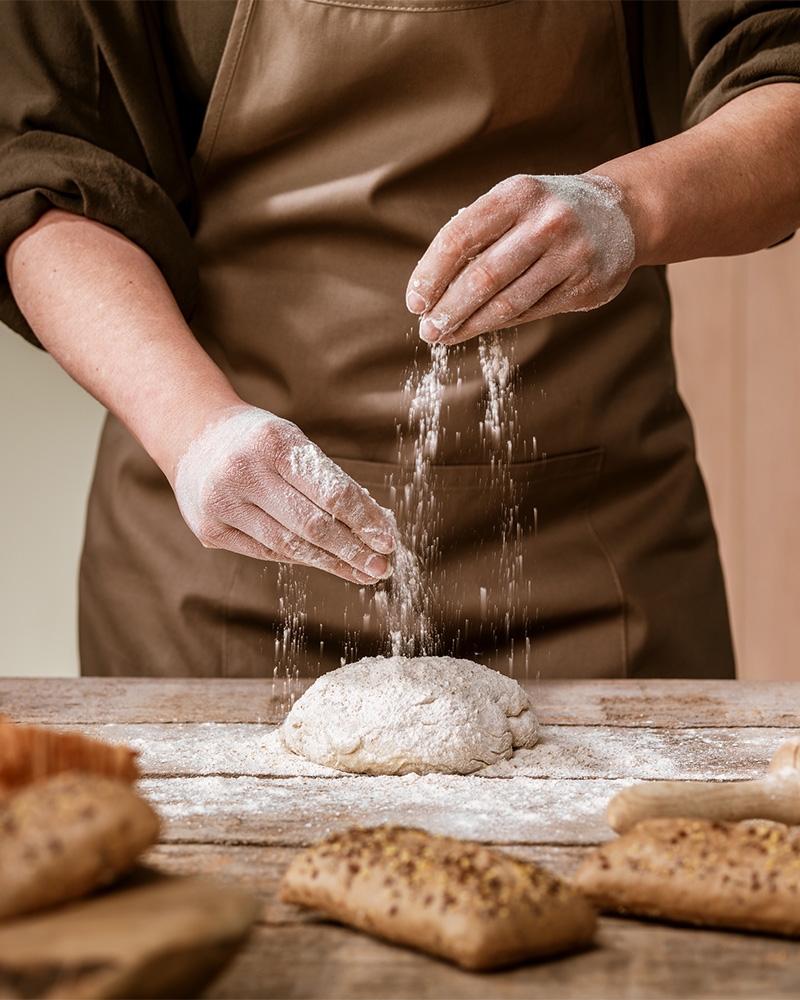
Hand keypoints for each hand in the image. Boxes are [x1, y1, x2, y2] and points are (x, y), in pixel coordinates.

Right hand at [174, 406, 395, 583]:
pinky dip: (300, 559)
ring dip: (331, 563)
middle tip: (381, 568)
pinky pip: (266, 552)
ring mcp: (221, 503)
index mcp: (273, 441)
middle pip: (312, 525)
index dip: (363, 520)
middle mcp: (242, 471)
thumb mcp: (293, 442)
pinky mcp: (209, 530)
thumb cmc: (259, 441)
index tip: (388, 541)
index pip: (330, 492)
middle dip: (353, 551)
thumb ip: (329, 481)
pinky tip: (325, 563)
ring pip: (289, 546)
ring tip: (361, 573)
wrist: (193, 436)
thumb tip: (376, 525)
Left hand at [406, 173, 635, 344]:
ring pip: (508, 303)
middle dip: (449, 309)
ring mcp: (570, 255)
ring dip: (470, 325)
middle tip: (428, 330)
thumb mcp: (514, 204)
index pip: (460, 237)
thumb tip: (431, 290)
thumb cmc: (547, 213)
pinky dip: (500, 323)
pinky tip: (480, 327)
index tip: (415, 301)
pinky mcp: (586, 285)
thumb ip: (477, 236)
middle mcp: (547, 222)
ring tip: (446, 336)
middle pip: (483, 277)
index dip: (431, 274)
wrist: (622, 213)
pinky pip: (532, 312)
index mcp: (518, 195)